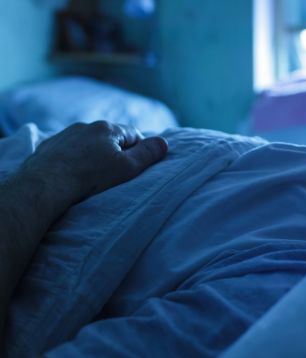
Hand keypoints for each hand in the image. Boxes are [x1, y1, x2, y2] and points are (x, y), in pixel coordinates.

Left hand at [19, 121, 167, 204]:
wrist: (45, 186)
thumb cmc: (90, 178)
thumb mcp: (128, 168)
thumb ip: (148, 154)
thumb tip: (164, 142)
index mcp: (107, 128)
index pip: (134, 134)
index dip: (138, 151)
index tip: (135, 167)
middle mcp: (85, 126)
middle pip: (109, 138)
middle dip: (114, 152)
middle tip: (114, 175)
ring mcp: (64, 135)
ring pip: (87, 143)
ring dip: (93, 156)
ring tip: (91, 177)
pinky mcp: (48, 147)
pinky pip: (68, 151)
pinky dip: (73, 160)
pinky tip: (72, 176)